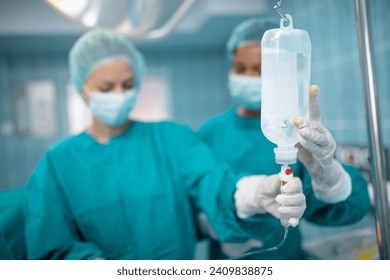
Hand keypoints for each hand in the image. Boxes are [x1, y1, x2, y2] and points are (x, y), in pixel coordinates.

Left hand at [234, 175, 305, 226]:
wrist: (262, 196)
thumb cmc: (269, 186)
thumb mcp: (271, 181)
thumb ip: (277, 180)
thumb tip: (283, 179)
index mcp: (293, 184)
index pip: (298, 184)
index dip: (292, 187)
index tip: (283, 189)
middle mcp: (298, 195)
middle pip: (300, 198)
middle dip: (289, 199)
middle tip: (278, 198)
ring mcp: (296, 206)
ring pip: (299, 209)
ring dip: (290, 209)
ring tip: (280, 208)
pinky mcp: (291, 215)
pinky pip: (296, 219)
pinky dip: (294, 221)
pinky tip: (291, 222)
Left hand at [294, 85, 350, 202]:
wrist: (319, 170)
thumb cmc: (307, 151)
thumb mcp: (297, 140)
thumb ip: (291, 133)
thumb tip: (276, 124)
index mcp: (316, 126)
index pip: (315, 111)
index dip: (314, 100)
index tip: (313, 88)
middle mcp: (323, 133)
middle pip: (317, 124)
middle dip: (307, 122)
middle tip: (298, 120)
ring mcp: (327, 144)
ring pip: (319, 137)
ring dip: (310, 134)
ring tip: (302, 132)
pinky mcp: (327, 155)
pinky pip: (319, 150)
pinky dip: (311, 146)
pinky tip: (304, 142)